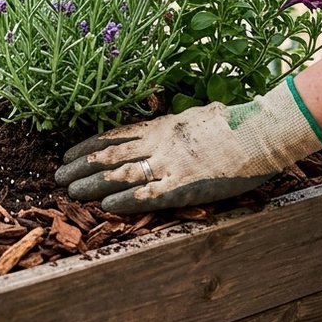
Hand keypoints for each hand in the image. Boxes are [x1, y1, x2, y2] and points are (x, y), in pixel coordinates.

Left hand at [54, 80, 321, 213]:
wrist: (264, 131)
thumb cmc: (239, 122)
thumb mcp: (200, 115)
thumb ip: (179, 124)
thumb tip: (169, 125)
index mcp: (162, 126)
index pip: (115, 135)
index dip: (88, 145)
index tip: (68, 152)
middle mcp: (159, 143)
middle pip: (109, 155)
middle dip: (80, 166)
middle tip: (57, 176)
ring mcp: (171, 164)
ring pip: (120, 174)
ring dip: (92, 184)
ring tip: (70, 191)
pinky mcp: (186, 186)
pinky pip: (148, 195)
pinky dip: (124, 200)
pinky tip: (105, 205)